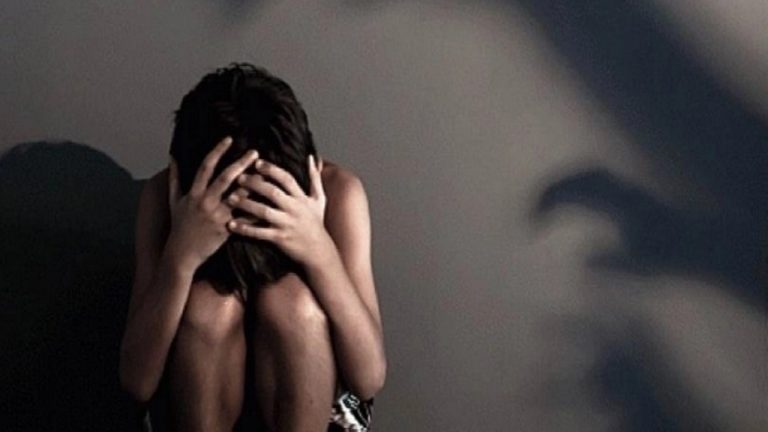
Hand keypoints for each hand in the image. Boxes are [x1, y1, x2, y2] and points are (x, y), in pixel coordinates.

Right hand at [165, 136, 259, 270]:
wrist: (182, 253)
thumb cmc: (179, 226)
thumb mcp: (174, 201)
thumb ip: (174, 179)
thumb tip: (173, 158)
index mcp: (194, 193)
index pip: (206, 167)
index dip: (217, 151)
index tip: (229, 139)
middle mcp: (206, 202)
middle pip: (226, 177)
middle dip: (241, 163)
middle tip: (255, 152)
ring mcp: (217, 216)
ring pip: (239, 196)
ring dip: (254, 184)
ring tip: (267, 175)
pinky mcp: (226, 229)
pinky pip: (245, 218)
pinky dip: (257, 210)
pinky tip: (269, 202)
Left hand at [226, 154, 327, 264]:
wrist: (319, 251)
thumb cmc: (316, 223)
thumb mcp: (319, 199)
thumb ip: (315, 177)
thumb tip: (313, 157)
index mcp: (301, 198)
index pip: (286, 179)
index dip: (272, 170)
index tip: (257, 163)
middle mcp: (294, 209)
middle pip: (273, 192)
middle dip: (255, 184)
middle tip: (239, 178)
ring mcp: (286, 224)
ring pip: (264, 212)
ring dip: (246, 204)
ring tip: (231, 198)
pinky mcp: (279, 238)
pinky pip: (259, 233)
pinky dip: (245, 229)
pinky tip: (231, 224)